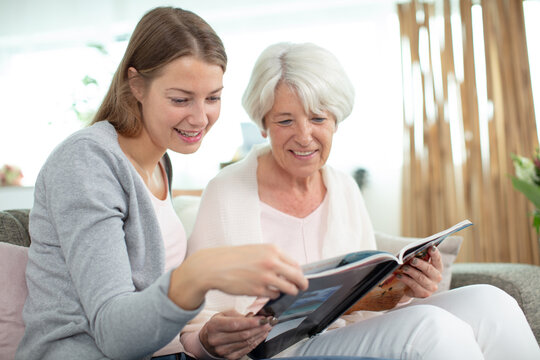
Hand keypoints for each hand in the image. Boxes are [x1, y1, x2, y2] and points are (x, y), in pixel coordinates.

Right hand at [169, 244, 308, 309]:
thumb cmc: (235, 258)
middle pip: (297, 277)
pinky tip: (265, 291)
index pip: (295, 264)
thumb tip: (290, 269)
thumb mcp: (256, 250)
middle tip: (301, 288)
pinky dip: (272, 295)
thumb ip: (273, 258)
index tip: (299, 278)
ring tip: (282, 291)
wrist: (214, 266)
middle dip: (301, 284)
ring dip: (287, 291)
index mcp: (272, 250)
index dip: (299, 273)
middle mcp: (271, 262)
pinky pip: (274, 295)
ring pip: (288, 289)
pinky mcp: (258, 290)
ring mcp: (265, 277)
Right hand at [200, 310, 271, 358]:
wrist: (207, 339)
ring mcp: (223, 350)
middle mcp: (217, 339)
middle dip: (260, 328)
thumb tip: (256, 316)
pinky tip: (262, 335)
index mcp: (214, 326)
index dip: (252, 322)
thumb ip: (239, 315)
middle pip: (243, 334)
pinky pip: (246, 349)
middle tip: (270, 322)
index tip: (263, 318)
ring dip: (260, 334)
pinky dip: (256, 342)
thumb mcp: (224, 314)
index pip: (236, 324)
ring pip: (246, 342)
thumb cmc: (218, 324)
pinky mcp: (229, 357)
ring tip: (268, 327)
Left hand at [398, 246, 442, 298]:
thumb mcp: (417, 264)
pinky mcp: (424, 294)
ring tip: (404, 268)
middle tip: (412, 260)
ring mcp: (431, 287)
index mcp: (437, 267)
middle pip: (429, 269)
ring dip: (411, 271)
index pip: (437, 259)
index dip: (435, 253)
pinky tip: (399, 275)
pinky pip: (414, 285)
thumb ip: (419, 257)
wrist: (409, 288)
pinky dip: (405, 279)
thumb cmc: (414, 271)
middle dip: (420, 264)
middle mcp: (437, 277)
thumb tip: (413, 250)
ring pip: (421, 278)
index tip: (430, 247)